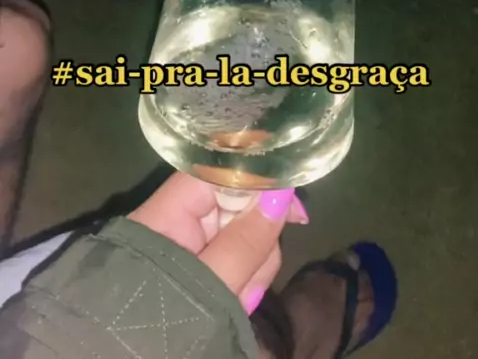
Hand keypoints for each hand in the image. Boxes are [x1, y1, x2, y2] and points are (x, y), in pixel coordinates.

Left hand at [129, 173, 308, 315]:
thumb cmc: (162, 321)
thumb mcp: (209, 286)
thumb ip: (244, 242)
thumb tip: (280, 193)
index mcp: (168, 212)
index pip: (218, 176)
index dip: (259, 184)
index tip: (295, 212)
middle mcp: (180, 223)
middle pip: (238, 207)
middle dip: (256, 243)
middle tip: (250, 284)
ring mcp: (192, 248)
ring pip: (244, 235)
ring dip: (253, 268)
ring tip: (241, 300)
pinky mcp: (202, 270)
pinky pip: (237, 261)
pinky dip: (245, 280)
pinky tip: (240, 300)